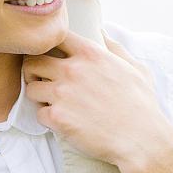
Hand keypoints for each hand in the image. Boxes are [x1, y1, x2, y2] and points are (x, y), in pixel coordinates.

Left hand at [21, 32, 172, 172]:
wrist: (141, 140)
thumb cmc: (142, 105)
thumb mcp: (136, 68)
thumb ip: (116, 48)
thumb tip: (103, 32)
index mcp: (90, 54)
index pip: (55, 38)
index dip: (49, 46)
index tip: (51, 57)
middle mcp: (73, 70)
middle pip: (33, 61)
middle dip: (34, 71)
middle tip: (43, 81)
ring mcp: (63, 94)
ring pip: (31, 88)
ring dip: (38, 95)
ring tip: (51, 103)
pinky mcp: (58, 118)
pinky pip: (38, 113)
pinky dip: (47, 118)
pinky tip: (60, 121)